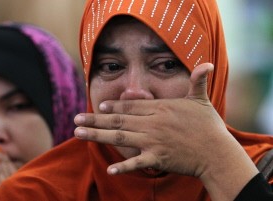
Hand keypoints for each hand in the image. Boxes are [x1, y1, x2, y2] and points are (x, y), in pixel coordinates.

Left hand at [74, 63, 257, 199]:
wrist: (217, 152)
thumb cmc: (209, 125)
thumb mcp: (202, 99)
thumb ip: (197, 81)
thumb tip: (206, 63)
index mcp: (160, 108)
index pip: (130, 106)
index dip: (112, 107)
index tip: (98, 107)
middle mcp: (152, 123)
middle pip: (118, 121)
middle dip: (94, 120)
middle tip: (75, 120)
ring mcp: (153, 141)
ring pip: (119, 137)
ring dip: (97, 135)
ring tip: (78, 134)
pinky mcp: (158, 158)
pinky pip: (136, 162)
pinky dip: (123, 166)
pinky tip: (109, 169)